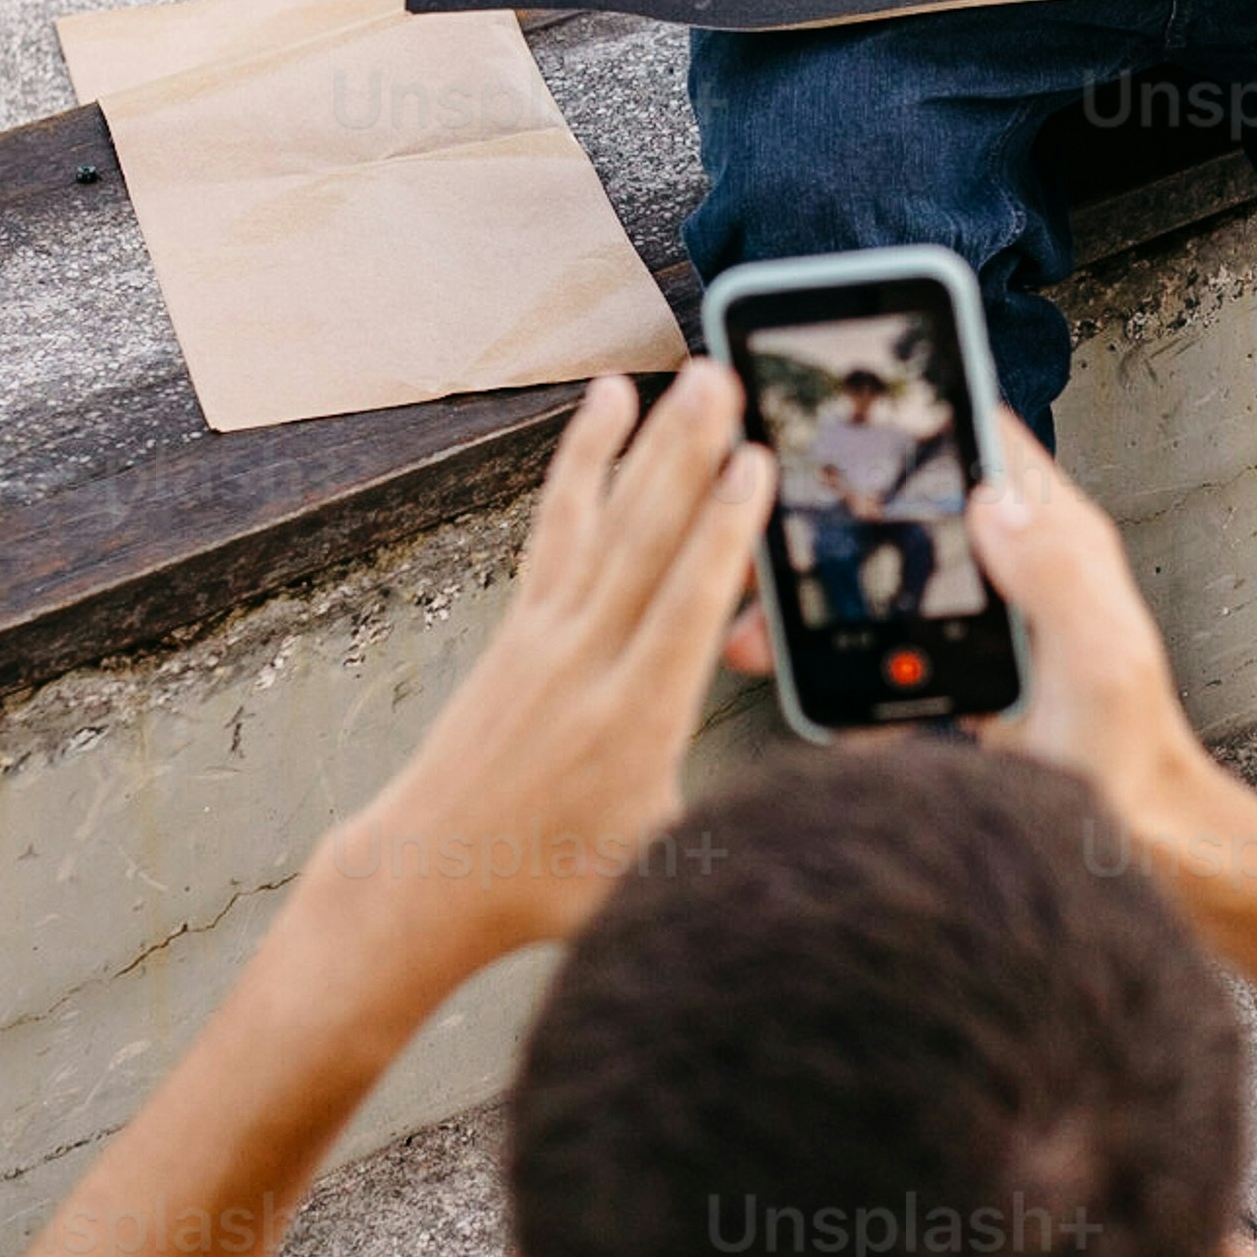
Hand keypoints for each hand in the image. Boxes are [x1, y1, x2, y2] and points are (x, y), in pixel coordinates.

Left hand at [334, 364, 772, 990]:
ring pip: (606, 521)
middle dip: (688, 457)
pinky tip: (606, 404)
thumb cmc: (552, 883)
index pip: (686, 609)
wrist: (430, 874)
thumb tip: (827, 818)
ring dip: (648, 443)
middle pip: (646, 543)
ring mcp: (547, 635)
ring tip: (681, 374)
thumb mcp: (661, 869)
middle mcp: (587, 662)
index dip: (724, 535)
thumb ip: (738, 828)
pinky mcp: (523, 623)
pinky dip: (583, 462)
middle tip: (724, 380)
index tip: (756, 465)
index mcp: (635, 722)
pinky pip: (558, 527)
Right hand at [717, 415, 1210, 843]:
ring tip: (758, 633)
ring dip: (817, 604)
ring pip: (883, 582)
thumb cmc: (1130, 755)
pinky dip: (840, 670)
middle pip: (910, 513)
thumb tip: (994, 500)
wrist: (1132, 843)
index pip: (983, 446)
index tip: (843, 413)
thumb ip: (1055, 578)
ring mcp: (979, 621)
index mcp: (1054, 542)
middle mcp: (1013, 568)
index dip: (920, 414)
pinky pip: (882, 652)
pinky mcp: (954, 673)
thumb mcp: (1097, 660)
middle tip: (763, 538)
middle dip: (831, 522)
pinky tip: (811, 693)